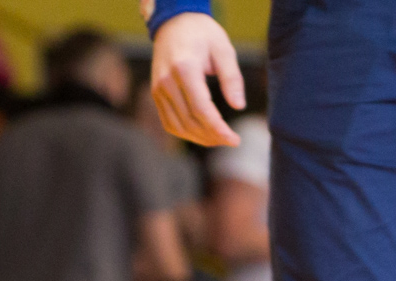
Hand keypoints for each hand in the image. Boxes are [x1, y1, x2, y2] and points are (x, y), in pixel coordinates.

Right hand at [150, 13, 244, 146]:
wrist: (174, 23)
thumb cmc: (203, 35)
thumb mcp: (224, 50)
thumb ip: (232, 78)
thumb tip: (239, 106)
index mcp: (184, 68)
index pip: (201, 109)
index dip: (218, 129)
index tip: (235, 140)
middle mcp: (166, 81)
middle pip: (190, 121)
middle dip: (213, 136)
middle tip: (233, 140)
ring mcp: (158, 89)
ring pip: (178, 126)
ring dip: (200, 138)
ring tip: (220, 139)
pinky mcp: (156, 94)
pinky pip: (169, 122)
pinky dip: (187, 133)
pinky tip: (203, 134)